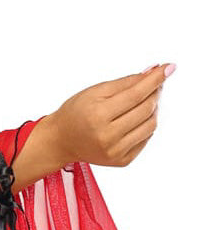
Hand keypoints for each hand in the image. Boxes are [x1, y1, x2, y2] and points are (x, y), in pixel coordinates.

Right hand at [45, 62, 172, 168]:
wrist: (61, 141)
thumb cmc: (76, 112)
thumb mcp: (95, 91)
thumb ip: (125, 82)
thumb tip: (153, 73)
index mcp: (98, 115)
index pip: (135, 94)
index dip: (154, 80)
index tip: (168, 68)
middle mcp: (108, 136)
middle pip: (146, 109)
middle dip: (154, 92)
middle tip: (153, 84)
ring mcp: (116, 152)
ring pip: (151, 125)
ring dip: (152, 109)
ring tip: (143, 102)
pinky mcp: (122, 161)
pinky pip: (145, 139)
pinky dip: (145, 125)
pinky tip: (135, 119)